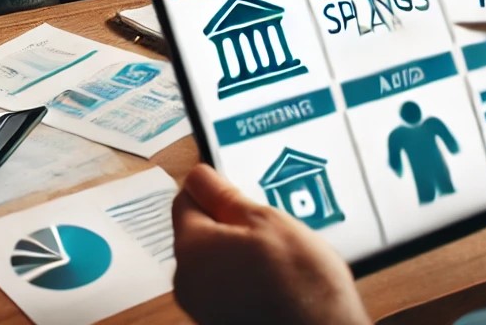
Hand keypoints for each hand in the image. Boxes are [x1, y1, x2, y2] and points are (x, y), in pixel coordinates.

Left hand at [172, 164, 370, 324]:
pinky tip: (277, 278)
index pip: (186, 199)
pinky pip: (227, 284)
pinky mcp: (221, 322)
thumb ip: (224, 196)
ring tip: (279, 253)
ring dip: (241, 249)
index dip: (214, 189)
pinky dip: (246, 275)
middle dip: (230, 221)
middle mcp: (188, 283)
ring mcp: (203, 308)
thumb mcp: (265, 221)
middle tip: (268, 222)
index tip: (241, 190)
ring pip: (216, 258)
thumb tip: (198, 175)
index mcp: (191, 251)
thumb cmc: (300, 285)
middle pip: (200, 231)